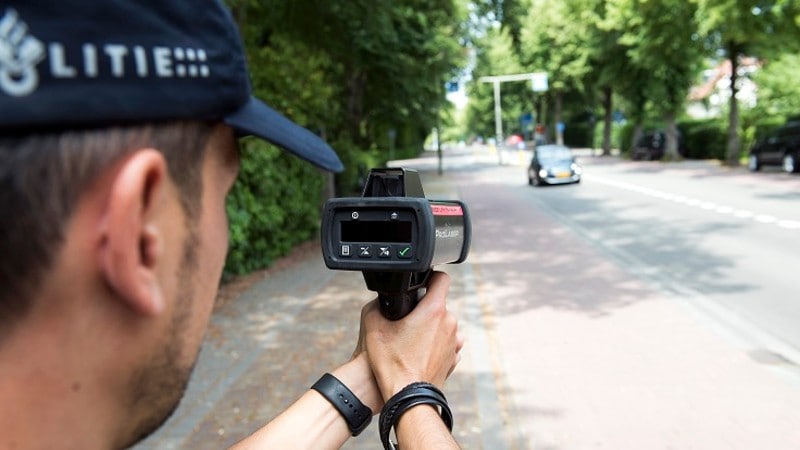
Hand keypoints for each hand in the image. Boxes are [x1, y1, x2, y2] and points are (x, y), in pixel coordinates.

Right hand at [362, 271, 463, 399]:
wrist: (406, 397)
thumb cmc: (391, 364)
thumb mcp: (373, 327)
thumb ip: (378, 305)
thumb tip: (381, 300)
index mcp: (434, 310)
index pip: (441, 279)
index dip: (431, 276)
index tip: (422, 280)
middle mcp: (449, 324)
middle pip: (438, 304)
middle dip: (423, 309)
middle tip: (405, 320)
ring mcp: (454, 342)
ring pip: (442, 325)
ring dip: (429, 328)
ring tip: (409, 341)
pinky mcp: (453, 359)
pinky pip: (444, 344)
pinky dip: (433, 345)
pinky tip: (417, 354)